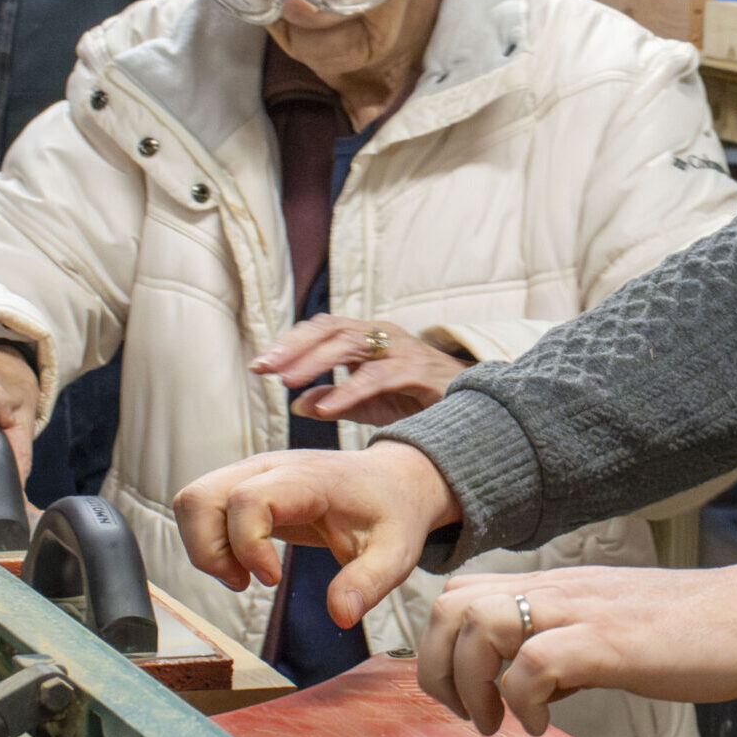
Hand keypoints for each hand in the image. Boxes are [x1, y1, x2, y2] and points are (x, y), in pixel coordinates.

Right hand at [173, 442, 459, 626]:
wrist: (393, 481)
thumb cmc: (391, 514)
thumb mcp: (395, 553)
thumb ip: (369, 583)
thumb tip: (340, 616)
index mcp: (308, 479)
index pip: (248, 499)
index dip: (248, 545)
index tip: (273, 579)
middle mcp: (272, 467)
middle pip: (200, 495)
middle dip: (208, 550)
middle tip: (244, 582)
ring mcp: (255, 472)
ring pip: (192, 499)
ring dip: (203, 547)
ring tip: (242, 576)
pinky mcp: (246, 485)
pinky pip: (203, 506)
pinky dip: (209, 541)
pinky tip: (245, 564)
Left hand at [252, 316, 467, 425]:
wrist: (476, 407)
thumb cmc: (419, 400)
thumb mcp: (371, 403)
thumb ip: (336, 402)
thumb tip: (297, 403)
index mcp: (370, 338)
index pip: (323, 330)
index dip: (290, 344)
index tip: (259, 366)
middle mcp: (384, 336)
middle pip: (332, 330)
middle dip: (295, 348)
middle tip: (265, 368)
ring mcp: (403, 350)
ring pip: (353, 345)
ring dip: (316, 362)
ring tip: (288, 382)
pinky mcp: (419, 371)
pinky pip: (380, 376)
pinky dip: (350, 390)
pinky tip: (328, 406)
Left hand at [417, 561, 736, 736]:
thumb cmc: (691, 629)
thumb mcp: (610, 628)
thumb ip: (564, 642)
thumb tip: (524, 682)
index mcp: (557, 586)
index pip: (462, 590)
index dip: (444, 645)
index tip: (465, 692)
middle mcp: (561, 590)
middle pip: (452, 603)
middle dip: (440, 667)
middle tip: (472, 712)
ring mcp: (584, 612)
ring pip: (482, 624)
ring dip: (474, 683)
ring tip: (501, 721)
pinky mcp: (611, 642)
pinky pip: (536, 662)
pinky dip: (524, 702)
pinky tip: (545, 723)